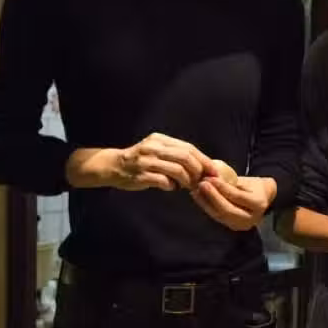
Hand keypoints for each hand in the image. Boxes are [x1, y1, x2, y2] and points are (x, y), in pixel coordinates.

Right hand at [66, 133, 210, 190]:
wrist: (113, 165)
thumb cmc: (140, 160)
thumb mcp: (157, 149)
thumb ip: (175, 154)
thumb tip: (202, 165)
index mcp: (160, 139)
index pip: (189, 148)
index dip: (204, 160)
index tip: (214, 171)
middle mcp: (154, 147)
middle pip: (186, 157)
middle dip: (198, 171)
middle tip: (203, 181)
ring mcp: (146, 161)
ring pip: (177, 170)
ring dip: (187, 180)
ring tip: (188, 186)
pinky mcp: (141, 175)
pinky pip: (163, 181)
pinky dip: (171, 186)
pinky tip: (170, 187)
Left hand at [192, 175, 276, 231]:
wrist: (263, 198)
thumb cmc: (255, 186)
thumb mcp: (247, 181)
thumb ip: (231, 182)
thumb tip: (211, 176)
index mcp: (259, 204)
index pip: (237, 196)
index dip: (222, 188)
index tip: (210, 178)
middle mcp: (251, 218)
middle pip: (227, 209)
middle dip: (212, 196)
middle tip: (201, 184)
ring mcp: (241, 225)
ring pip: (220, 215)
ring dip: (206, 202)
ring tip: (196, 190)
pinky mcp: (232, 226)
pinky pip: (217, 217)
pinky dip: (206, 206)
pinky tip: (198, 197)